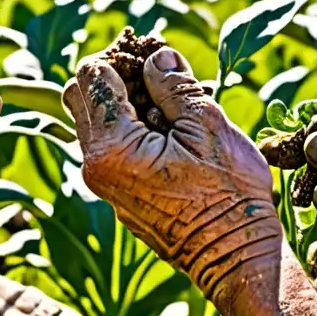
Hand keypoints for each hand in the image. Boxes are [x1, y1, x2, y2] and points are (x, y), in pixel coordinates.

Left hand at [62, 47, 281, 301]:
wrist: (236, 258)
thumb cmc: (229, 197)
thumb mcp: (208, 127)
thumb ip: (175, 85)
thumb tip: (158, 57)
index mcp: (111, 147)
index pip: (92, 77)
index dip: (122, 57)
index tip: (153, 57)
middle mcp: (96, 168)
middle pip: (80, 98)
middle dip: (113, 77)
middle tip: (156, 77)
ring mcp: (105, 186)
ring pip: (94, 125)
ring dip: (123, 105)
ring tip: (168, 105)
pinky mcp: (120, 197)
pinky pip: (111, 151)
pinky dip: (130, 131)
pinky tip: (169, 134)